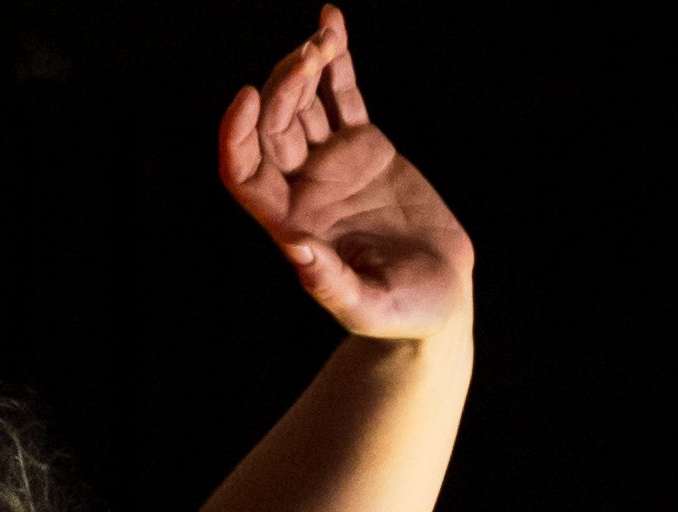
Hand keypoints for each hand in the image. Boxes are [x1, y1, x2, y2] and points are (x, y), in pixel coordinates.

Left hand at [219, 9, 472, 341]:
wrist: (440, 299)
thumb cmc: (402, 316)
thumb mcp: (370, 307)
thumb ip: (332, 286)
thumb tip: (297, 253)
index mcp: (291, 224)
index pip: (243, 172)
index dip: (236, 134)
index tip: (248, 99)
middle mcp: (302, 189)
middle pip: (272, 126)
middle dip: (283, 85)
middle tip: (308, 57)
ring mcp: (331, 164)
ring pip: (303, 103)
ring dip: (305, 65)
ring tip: (323, 38)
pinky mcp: (364, 147)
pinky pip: (342, 95)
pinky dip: (338, 60)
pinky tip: (332, 22)